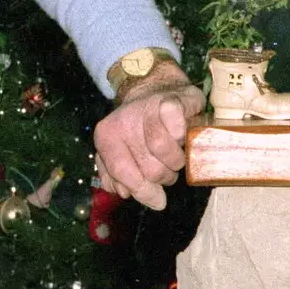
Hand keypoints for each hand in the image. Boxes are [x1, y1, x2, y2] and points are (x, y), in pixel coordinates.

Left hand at [92, 60, 204, 210]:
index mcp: (106, 137)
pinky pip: (177, 129)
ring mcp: (145, 110)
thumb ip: (118, 176)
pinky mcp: (171, 102)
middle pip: (149, 169)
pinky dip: (183, 137)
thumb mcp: (124, 152)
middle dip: (163, 176)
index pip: (121, 172)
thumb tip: (126, 192)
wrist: (156, 89)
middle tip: (166, 167)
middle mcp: (121, 123)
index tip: (156, 200)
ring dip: (177, 160)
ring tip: (176, 154)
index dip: (142, 190)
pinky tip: (182, 136)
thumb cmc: (141, 128)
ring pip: (164, 151)